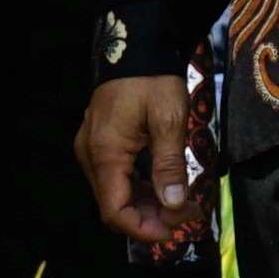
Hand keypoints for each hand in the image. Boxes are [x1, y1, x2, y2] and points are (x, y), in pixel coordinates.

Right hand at [77, 74, 207, 251]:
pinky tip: (164, 187)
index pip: (115, 211)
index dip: (143, 229)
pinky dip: (139, 188)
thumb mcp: (168, 120)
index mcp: (105, 154)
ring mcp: (92, 149)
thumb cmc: (153, 80)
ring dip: (146, 205)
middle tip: (187, 215)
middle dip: (150, 219)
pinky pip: (116, 177)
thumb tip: (174, 205)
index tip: (174, 230)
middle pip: (114, 206)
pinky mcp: (99, 143)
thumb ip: (169, 165)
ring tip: (182, 203)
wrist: (136, 47)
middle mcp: (91, 156)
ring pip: (115, 193)